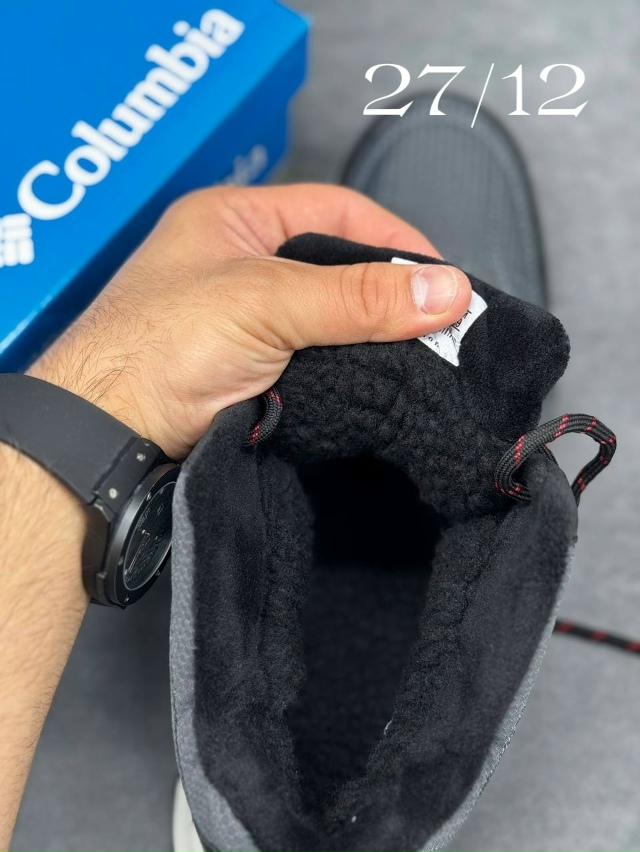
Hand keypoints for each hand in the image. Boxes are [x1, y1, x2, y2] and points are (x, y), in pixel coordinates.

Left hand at [29, 184, 471, 458]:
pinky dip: (351, 371)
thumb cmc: (161, 346)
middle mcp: (244, 264)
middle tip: (440, 323)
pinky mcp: (255, 370)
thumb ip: (358, 297)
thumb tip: (451, 290)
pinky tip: (381, 382)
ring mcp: (249, 321)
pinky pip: (320, 361)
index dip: (394, 239)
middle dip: (388, 294)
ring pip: (332, 319)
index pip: (337, 210)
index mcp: (236, 220)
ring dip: (372, 338)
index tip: (443, 278)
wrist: (108, 437)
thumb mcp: (267, 303)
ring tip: (423, 357)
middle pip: (339, 266)